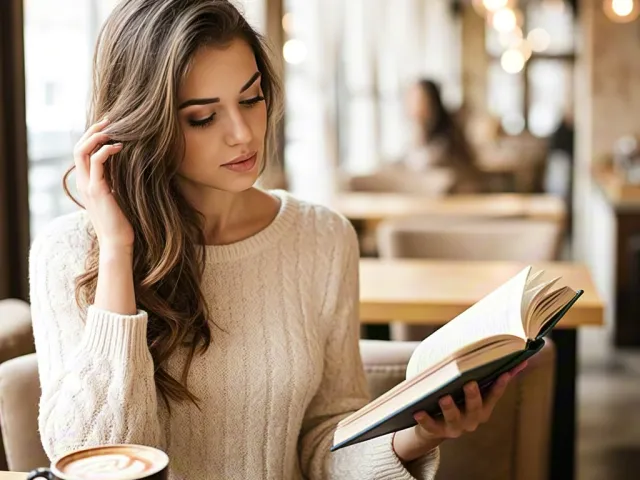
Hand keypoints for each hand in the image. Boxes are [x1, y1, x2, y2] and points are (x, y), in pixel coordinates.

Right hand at [74, 118, 133, 250]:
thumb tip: (130, 166)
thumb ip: (117, 182)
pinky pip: (96, 163)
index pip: (83, 152)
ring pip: (82, 151)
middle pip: (79, 147)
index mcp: (87, 183)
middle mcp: (83, 182)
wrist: (118, 242)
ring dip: (97, 136)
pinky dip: (106, 150)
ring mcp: (88, 186)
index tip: (110, 126)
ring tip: (114, 128)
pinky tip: (119, 146)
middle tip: (111, 119)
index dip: (93, 136)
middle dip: (93, 130)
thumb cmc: (123, 222)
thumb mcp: (119, 197)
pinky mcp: (97, 190)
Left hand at [392, 361, 527, 462]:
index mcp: (482, 408)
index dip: (500, 385)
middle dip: (473, 396)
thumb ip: (478, 376)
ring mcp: (454, 427)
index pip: (493, 395)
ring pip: (453, 418)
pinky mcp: (436, 431)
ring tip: (444, 397)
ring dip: (450, 408)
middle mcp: (471, 420)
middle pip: (475, 408)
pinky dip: (424, 419)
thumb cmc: (454, 400)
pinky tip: (417, 411)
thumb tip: (496, 356)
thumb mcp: (466, 391)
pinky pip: (430, 426)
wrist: (433, 427)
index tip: (504, 373)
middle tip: (470, 383)